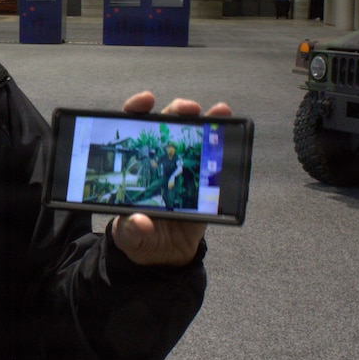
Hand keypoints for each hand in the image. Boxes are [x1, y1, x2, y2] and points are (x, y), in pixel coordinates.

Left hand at [110, 91, 231, 266]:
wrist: (164, 258)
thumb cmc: (139, 239)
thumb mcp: (128, 237)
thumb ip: (130, 230)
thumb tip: (139, 223)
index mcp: (135, 167)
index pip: (132, 131)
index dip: (137, 110)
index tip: (145, 101)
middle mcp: (159, 163)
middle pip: (166, 128)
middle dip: (177, 111)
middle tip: (188, 108)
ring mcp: (182, 171)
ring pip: (193, 139)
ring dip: (206, 121)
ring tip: (218, 112)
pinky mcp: (203, 185)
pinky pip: (213, 163)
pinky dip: (222, 145)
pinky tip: (230, 133)